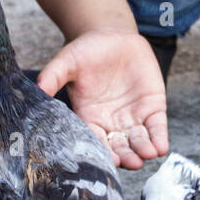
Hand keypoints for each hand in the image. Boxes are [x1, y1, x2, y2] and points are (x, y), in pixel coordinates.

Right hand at [37, 28, 168, 169]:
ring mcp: (133, 117)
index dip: (102, 152)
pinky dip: (159, 137)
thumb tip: (38, 88)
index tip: (108, 161)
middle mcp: (111, 123)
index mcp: (89, 118)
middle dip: (126, 156)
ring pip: (139, 140)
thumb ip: (53, 76)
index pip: (95, 141)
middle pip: (119, 147)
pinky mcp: (152, 108)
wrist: (113, 37)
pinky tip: (161, 147)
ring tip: (148, 154)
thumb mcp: (67, 61)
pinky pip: (157, 126)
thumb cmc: (86, 52)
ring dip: (144, 150)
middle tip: (132, 162)